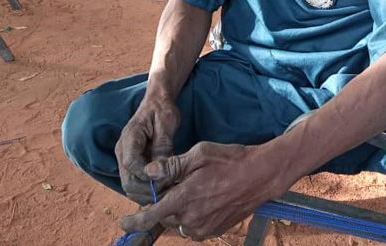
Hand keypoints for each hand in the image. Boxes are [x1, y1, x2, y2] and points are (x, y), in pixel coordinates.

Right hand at [114, 91, 179, 205]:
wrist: (156, 103)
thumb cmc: (162, 110)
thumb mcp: (167, 123)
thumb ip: (162, 146)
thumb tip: (159, 169)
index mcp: (129, 138)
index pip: (131, 165)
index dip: (147, 176)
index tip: (167, 178)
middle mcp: (122, 151)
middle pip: (128, 182)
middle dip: (148, 191)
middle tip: (170, 191)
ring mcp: (124, 159)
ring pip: (130, 187)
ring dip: (147, 194)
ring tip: (169, 192)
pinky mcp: (131, 165)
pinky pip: (135, 184)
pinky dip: (147, 191)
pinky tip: (164, 189)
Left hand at [118, 142, 286, 240]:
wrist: (262, 175)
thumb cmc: (231, 160)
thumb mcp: (199, 154)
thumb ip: (171, 165)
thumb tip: (148, 173)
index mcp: (184, 199)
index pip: (151, 215)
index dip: (134, 221)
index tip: (123, 222)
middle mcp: (192, 218)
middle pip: (164, 218)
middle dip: (163, 205)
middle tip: (176, 186)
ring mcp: (205, 227)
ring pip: (178, 224)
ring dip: (177, 212)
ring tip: (192, 191)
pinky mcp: (215, 231)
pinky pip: (193, 228)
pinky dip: (191, 217)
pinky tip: (203, 200)